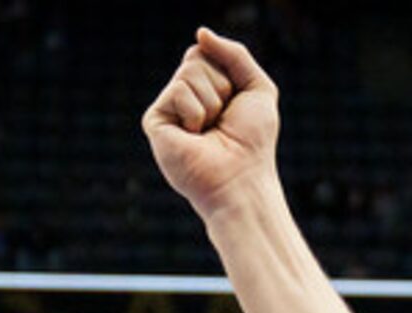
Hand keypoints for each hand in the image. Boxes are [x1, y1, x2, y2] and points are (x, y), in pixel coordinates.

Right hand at [144, 28, 279, 216]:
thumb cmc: (252, 142)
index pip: (205, 52)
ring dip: (212, 102)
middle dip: (220, 85)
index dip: (228, 74)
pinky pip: (178, 91)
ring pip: (188, 72)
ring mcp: (167, 109)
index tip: (235, 106)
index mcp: (204, 89)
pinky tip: (195, 137)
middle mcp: (182, 98)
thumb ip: (235, 54)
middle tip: (222, 121)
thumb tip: (200, 33)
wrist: (241, 180)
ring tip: (210, 131)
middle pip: (195, 57)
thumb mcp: (257, 87)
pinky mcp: (154, 121)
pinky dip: (196, 113)